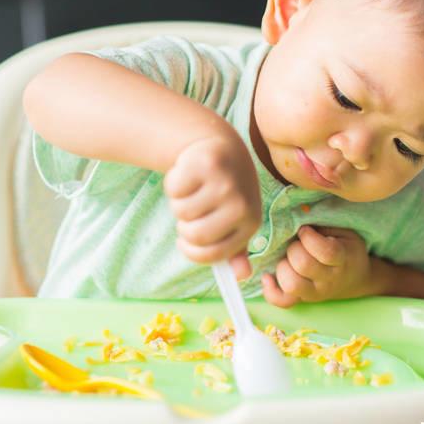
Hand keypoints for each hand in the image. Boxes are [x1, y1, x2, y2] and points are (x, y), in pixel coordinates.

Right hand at [164, 135, 260, 279]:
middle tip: (192, 211)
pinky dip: (173, 183)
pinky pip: (173, 188)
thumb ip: (235, 250)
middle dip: (184, 226)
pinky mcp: (205, 163)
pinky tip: (189, 174)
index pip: (213, 254)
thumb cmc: (226, 193)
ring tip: (194, 191)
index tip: (185, 241)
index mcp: (250, 222)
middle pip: (194, 235)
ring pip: (180, 211)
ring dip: (179, 203)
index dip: (192, 252)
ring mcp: (224, 182)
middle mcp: (241, 203)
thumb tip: (241, 274)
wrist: (223, 149)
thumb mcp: (235, 220)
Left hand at [261, 225, 371, 307]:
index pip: (325, 252)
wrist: (356, 278)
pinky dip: (271, 290)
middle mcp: (329, 279)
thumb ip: (323, 224)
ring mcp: (315, 293)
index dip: (309, 237)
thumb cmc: (346, 247)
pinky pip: (282, 301)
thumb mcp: (343, 231)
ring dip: (283, 267)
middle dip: (294, 248)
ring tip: (288, 258)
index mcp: (342, 259)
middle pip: (303, 265)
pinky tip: (268, 276)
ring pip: (291, 285)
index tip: (305, 230)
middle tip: (297, 243)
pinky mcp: (302, 300)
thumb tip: (296, 214)